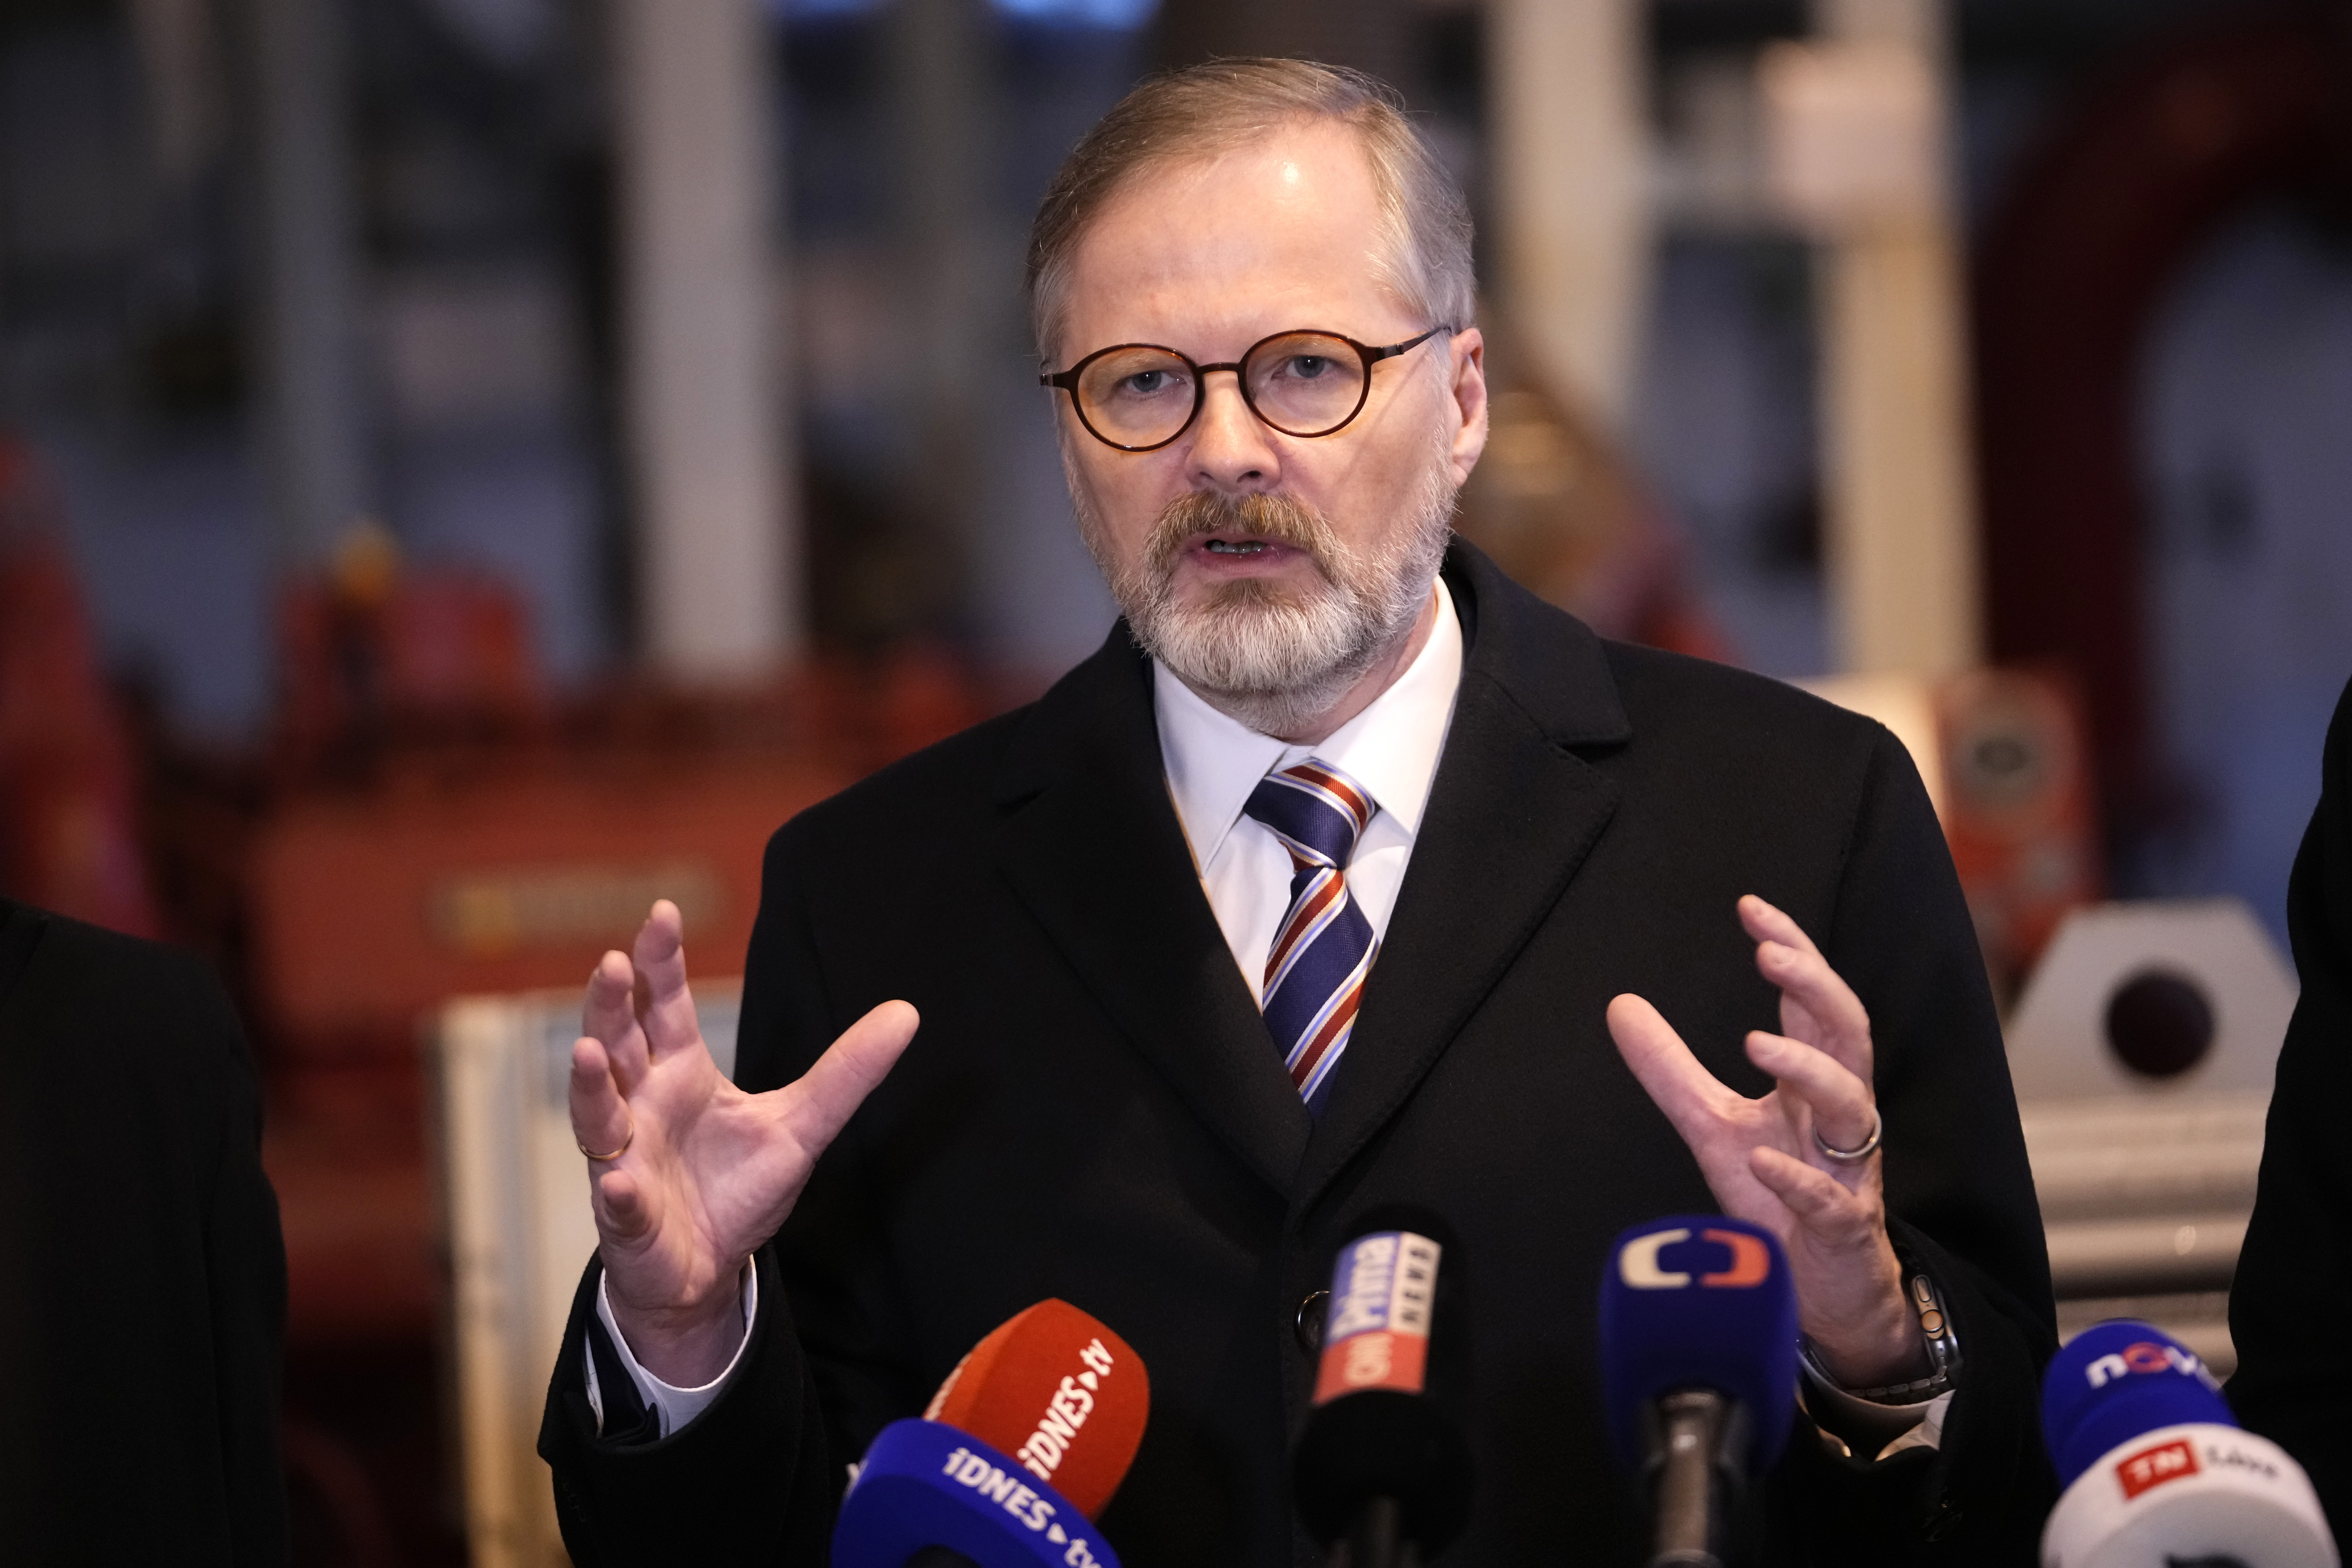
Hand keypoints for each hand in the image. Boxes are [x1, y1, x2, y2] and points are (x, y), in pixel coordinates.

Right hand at [569, 900, 917, 1384]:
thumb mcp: (802, 1123)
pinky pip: (618, 1202)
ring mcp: (625, 1159)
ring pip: (597, 1113)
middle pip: (617, 1042)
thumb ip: (847, 1071)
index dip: (659, 962)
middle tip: (612, 963)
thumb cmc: (738, 1187)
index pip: (664, 1006)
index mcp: (680, 1072)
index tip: (662, 913)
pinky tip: (619, 1183)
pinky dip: (618, 1192)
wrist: (709, 1266)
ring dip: (589, 1083)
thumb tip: (907, 1012)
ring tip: (587, 1051)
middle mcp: (641, 1105)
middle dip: (611, 1004)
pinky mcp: (627, 1217)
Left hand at [1607, 895, 1921, 1387]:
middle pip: (1848, 1035)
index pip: (1811, 1004)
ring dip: (1809, 1072)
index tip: (1752, 909)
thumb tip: (1619, 1004)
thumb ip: (1671, 1068)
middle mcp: (1839, 1117)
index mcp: (1813, 1085)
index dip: (1793, 953)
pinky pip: (1831, 1200)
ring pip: (1852, 1108)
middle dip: (1815, 989)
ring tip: (1757, 1043)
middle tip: (1768, 955)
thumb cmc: (1776, 1197)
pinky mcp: (1843, 1230)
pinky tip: (1762, 1164)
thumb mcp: (1712, 1124)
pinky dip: (1797, 1182)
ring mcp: (1847, 1172)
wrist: (1820, 1290)